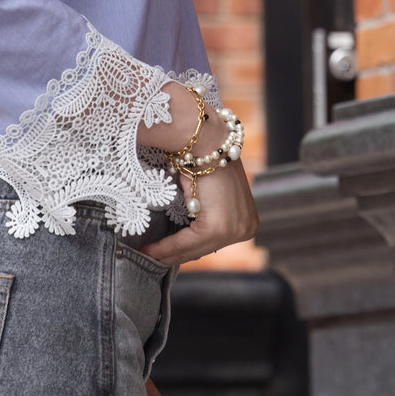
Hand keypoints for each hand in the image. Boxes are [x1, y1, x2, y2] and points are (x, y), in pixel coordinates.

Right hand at [137, 86, 258, 264]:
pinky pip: (189, 242)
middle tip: (150, 256)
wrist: (205, 139)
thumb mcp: (210, 191)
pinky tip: (151, 249)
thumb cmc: (203, 158)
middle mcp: (247, 227)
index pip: (213, 242)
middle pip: (205, 248)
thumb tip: (187, 228)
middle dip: (176, 254)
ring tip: (147, 253)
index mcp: (248, 220)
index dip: (187, 250)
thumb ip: (205, 212)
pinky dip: (167, 246)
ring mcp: (235, 229)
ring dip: (169, 252)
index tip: (165, 254)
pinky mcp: (218, 227)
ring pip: (195, 248)